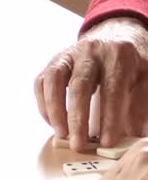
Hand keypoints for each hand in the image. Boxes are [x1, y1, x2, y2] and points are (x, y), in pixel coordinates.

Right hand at [34, 17, 147, 149]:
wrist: (114, 34)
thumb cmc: (131, 61)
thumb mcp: (146, 75)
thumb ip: (142, 101)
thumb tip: (136, 131)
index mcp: (118, 55)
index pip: (112, 88)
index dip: (109, 117)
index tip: (107, 142)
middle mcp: (90, 51)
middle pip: (80, 84)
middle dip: (78, 117)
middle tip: (79, 144)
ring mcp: (69, 54)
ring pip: (54, 79)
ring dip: (55, 109)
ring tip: (61, 134)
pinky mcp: (55, 61)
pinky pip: (42, 81)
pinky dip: (44, 103)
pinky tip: (53, 122)